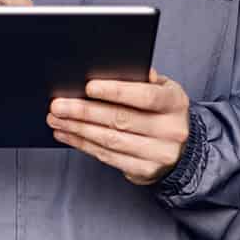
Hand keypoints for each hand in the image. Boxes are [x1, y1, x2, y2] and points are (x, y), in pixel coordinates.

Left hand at [46, 70, 190, 185]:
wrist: (182, 149)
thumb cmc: (163, 111)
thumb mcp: (162, 89)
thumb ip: (141, 78)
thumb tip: (114, 68)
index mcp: (175, 103)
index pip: (145, 96)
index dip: (116, 91)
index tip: (88, 87)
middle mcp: (171, 130)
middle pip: (121, 119)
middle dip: (84, 111)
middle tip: (58, 105)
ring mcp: (159, 154)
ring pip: (110, 140)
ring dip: (78, 129)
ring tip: (56, 119)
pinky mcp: (145, 171)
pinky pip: (108, 157)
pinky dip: (83, 145)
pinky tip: (67, 135)